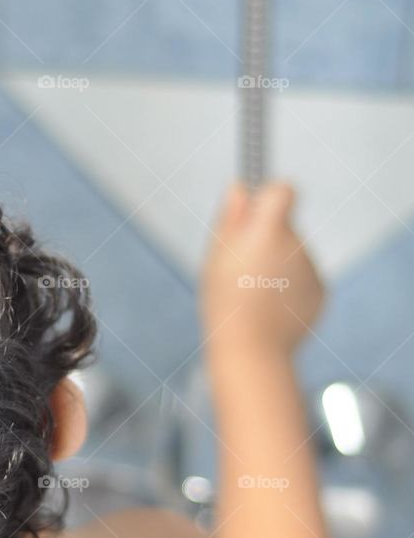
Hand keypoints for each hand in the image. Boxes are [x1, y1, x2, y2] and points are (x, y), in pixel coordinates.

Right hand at [201, 182, 323, 357]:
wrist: (252, 350)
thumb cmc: (226, 303)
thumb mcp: (216, 256)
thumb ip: (231, 218)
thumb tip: (240, 187)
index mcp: (269, 231)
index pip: (282, 190)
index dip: (268, 196)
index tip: (254, 211)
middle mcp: (297, 245)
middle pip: (285, 227)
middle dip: (266, 240)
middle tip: (242, 270)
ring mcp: (312, 269)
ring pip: (293, 255)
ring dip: (277, 267)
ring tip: (254, 295)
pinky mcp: (320, 291)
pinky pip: (303, 278)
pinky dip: (289, 288)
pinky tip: (270, 307)